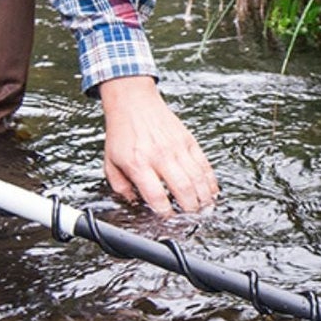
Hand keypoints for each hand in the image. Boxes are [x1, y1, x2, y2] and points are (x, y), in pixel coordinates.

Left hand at [97, 75, 218, 214]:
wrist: (134, 102)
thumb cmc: (122, 132)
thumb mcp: (110, 162)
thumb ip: (120, 186)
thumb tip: (134, 202)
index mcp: (138, 163)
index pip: (156, 195)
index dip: (165, 212)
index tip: (168, 218)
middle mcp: (160, 156)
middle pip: (182, 189)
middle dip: (190, 209)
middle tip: (191, 218)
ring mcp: (177, 147)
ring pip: (197, 178)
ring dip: (203, 198)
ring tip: (204, 209)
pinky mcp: (188, 140)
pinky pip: (204, 164)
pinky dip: (210, 181)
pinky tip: (210, 191)